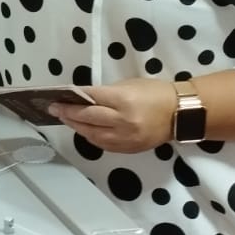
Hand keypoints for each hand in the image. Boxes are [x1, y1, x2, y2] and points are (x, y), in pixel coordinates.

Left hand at [49, 78, 178, 153]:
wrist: (180, 114)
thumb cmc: (155, 92)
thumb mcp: (130, 85)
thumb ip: (106, 93)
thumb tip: (84, 98)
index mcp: (123, 100)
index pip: (91, 99)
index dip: (72, 99)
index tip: (56, 98)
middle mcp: (123, 121)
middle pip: (88, 118)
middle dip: (68, 113)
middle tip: (54, 109)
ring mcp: (125, 138)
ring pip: (92, 134)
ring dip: (76, 126)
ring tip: (66, 119)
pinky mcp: (128, 149)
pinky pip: (103, 144)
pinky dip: (91, 137)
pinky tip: (84, 130)